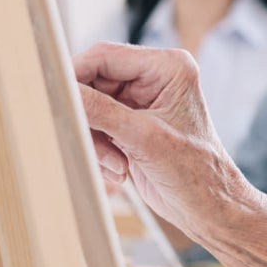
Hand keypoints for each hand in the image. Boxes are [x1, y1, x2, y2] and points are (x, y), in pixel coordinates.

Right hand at [73, 42, 237, 233]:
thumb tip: (64, 92)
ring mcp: (142, 100)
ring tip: (116, 165)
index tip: (57, 100)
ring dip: (96, 140)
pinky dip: (100, 149)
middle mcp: (155, 77)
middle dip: (89, 118)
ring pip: (91, 107)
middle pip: (93, 82)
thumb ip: (101, 112)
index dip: (75, 76)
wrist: (209, 209)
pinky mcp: (133, 123)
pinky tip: (120, 169)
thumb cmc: (195, 174)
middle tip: (91, 146)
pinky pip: (97, 126)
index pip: (105, 56)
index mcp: (168, 67)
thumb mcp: (144, 139)